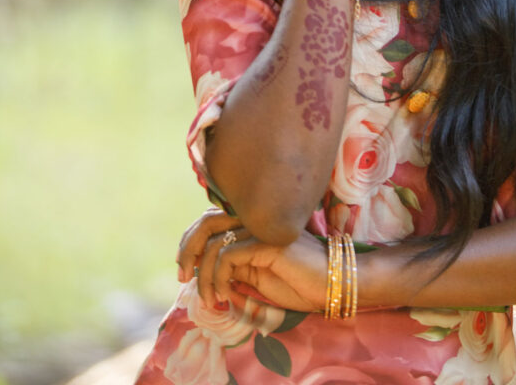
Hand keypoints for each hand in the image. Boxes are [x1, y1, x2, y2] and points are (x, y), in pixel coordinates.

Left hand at [177, 208, 327, 311]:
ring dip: (204, 274)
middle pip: (206, 222)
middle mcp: (256, 217)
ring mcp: (263, 226)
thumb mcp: (256, 275)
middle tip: (182, 278)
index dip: (190, 242)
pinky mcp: (268, 241)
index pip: (210, 219)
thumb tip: (202, 269)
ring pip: (214, 240)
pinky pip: (228, 255)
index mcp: (253, 221)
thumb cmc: (298, 281)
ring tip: (209, 298)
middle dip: (187, 250)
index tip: (185, 271)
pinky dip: (219, 277)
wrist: (332, 284)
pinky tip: (225, 294)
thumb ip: (233, 265)